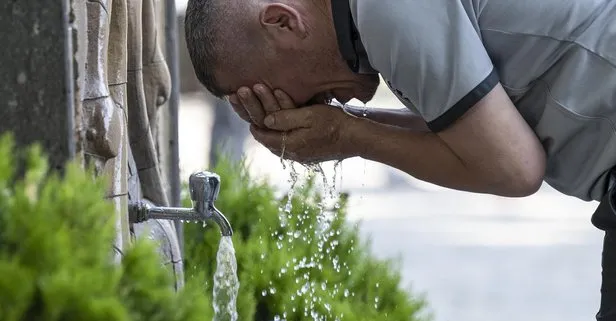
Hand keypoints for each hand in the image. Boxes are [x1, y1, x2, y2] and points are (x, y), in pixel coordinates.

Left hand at [231, 86, 358, 162]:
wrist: (355, 138)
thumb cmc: (334, 124)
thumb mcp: (308, 116)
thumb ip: (285, 118)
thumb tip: (265, 121)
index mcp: (289, 144)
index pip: (262, 134)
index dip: (251, 120)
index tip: (244, 106)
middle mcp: (292, 152)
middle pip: (267, 139)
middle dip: (255, 122)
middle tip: (245, 109)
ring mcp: (300, 154)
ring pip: (277, 141)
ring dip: (267, 128)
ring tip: (259, 119)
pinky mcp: (308, 151)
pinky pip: (288, 142)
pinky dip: (279, 132)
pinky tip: (279, 127)